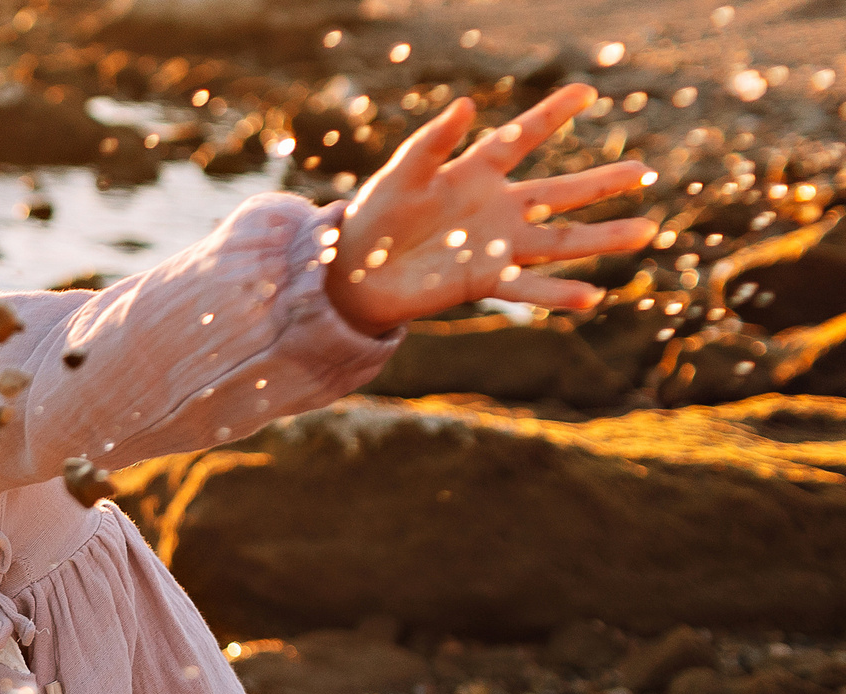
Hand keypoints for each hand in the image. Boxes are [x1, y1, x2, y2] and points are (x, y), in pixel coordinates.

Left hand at [324, 84, 658, 335]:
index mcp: (475, 173)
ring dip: (601, 238)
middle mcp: (496, 208)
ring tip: (645, 230)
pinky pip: (526, 287)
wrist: (353, 273)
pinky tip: (590, 297)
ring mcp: (495, 246)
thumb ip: (431, 143)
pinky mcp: (483, 280)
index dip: (550, 116)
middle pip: (558, 194)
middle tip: (643, 171)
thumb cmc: (373, 217)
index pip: (521, 139)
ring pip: (558, 242)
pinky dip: (556, 294)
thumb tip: (464, 105)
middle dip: (600, 184)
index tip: (587, 92)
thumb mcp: (400, 175)